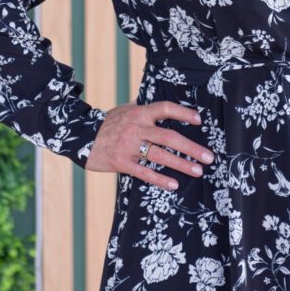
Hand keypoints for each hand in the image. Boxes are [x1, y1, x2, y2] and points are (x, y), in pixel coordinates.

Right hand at [85, 100, 214, 189]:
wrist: (80, 136)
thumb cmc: (107, 123)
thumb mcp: (125, 110)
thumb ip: (144, 109)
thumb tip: (162, 106)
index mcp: (139, 113)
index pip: (165, 108)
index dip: (183, 113)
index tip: (199, 120)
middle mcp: (136, 128)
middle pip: (169, 137)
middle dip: (191, 148)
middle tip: (209, 157)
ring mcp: (129, 146)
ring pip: (160, 156)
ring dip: (181, 164)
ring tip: (198, 171)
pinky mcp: (121, 163)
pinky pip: (144, 172)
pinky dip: (160, 179)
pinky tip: (174, 184)